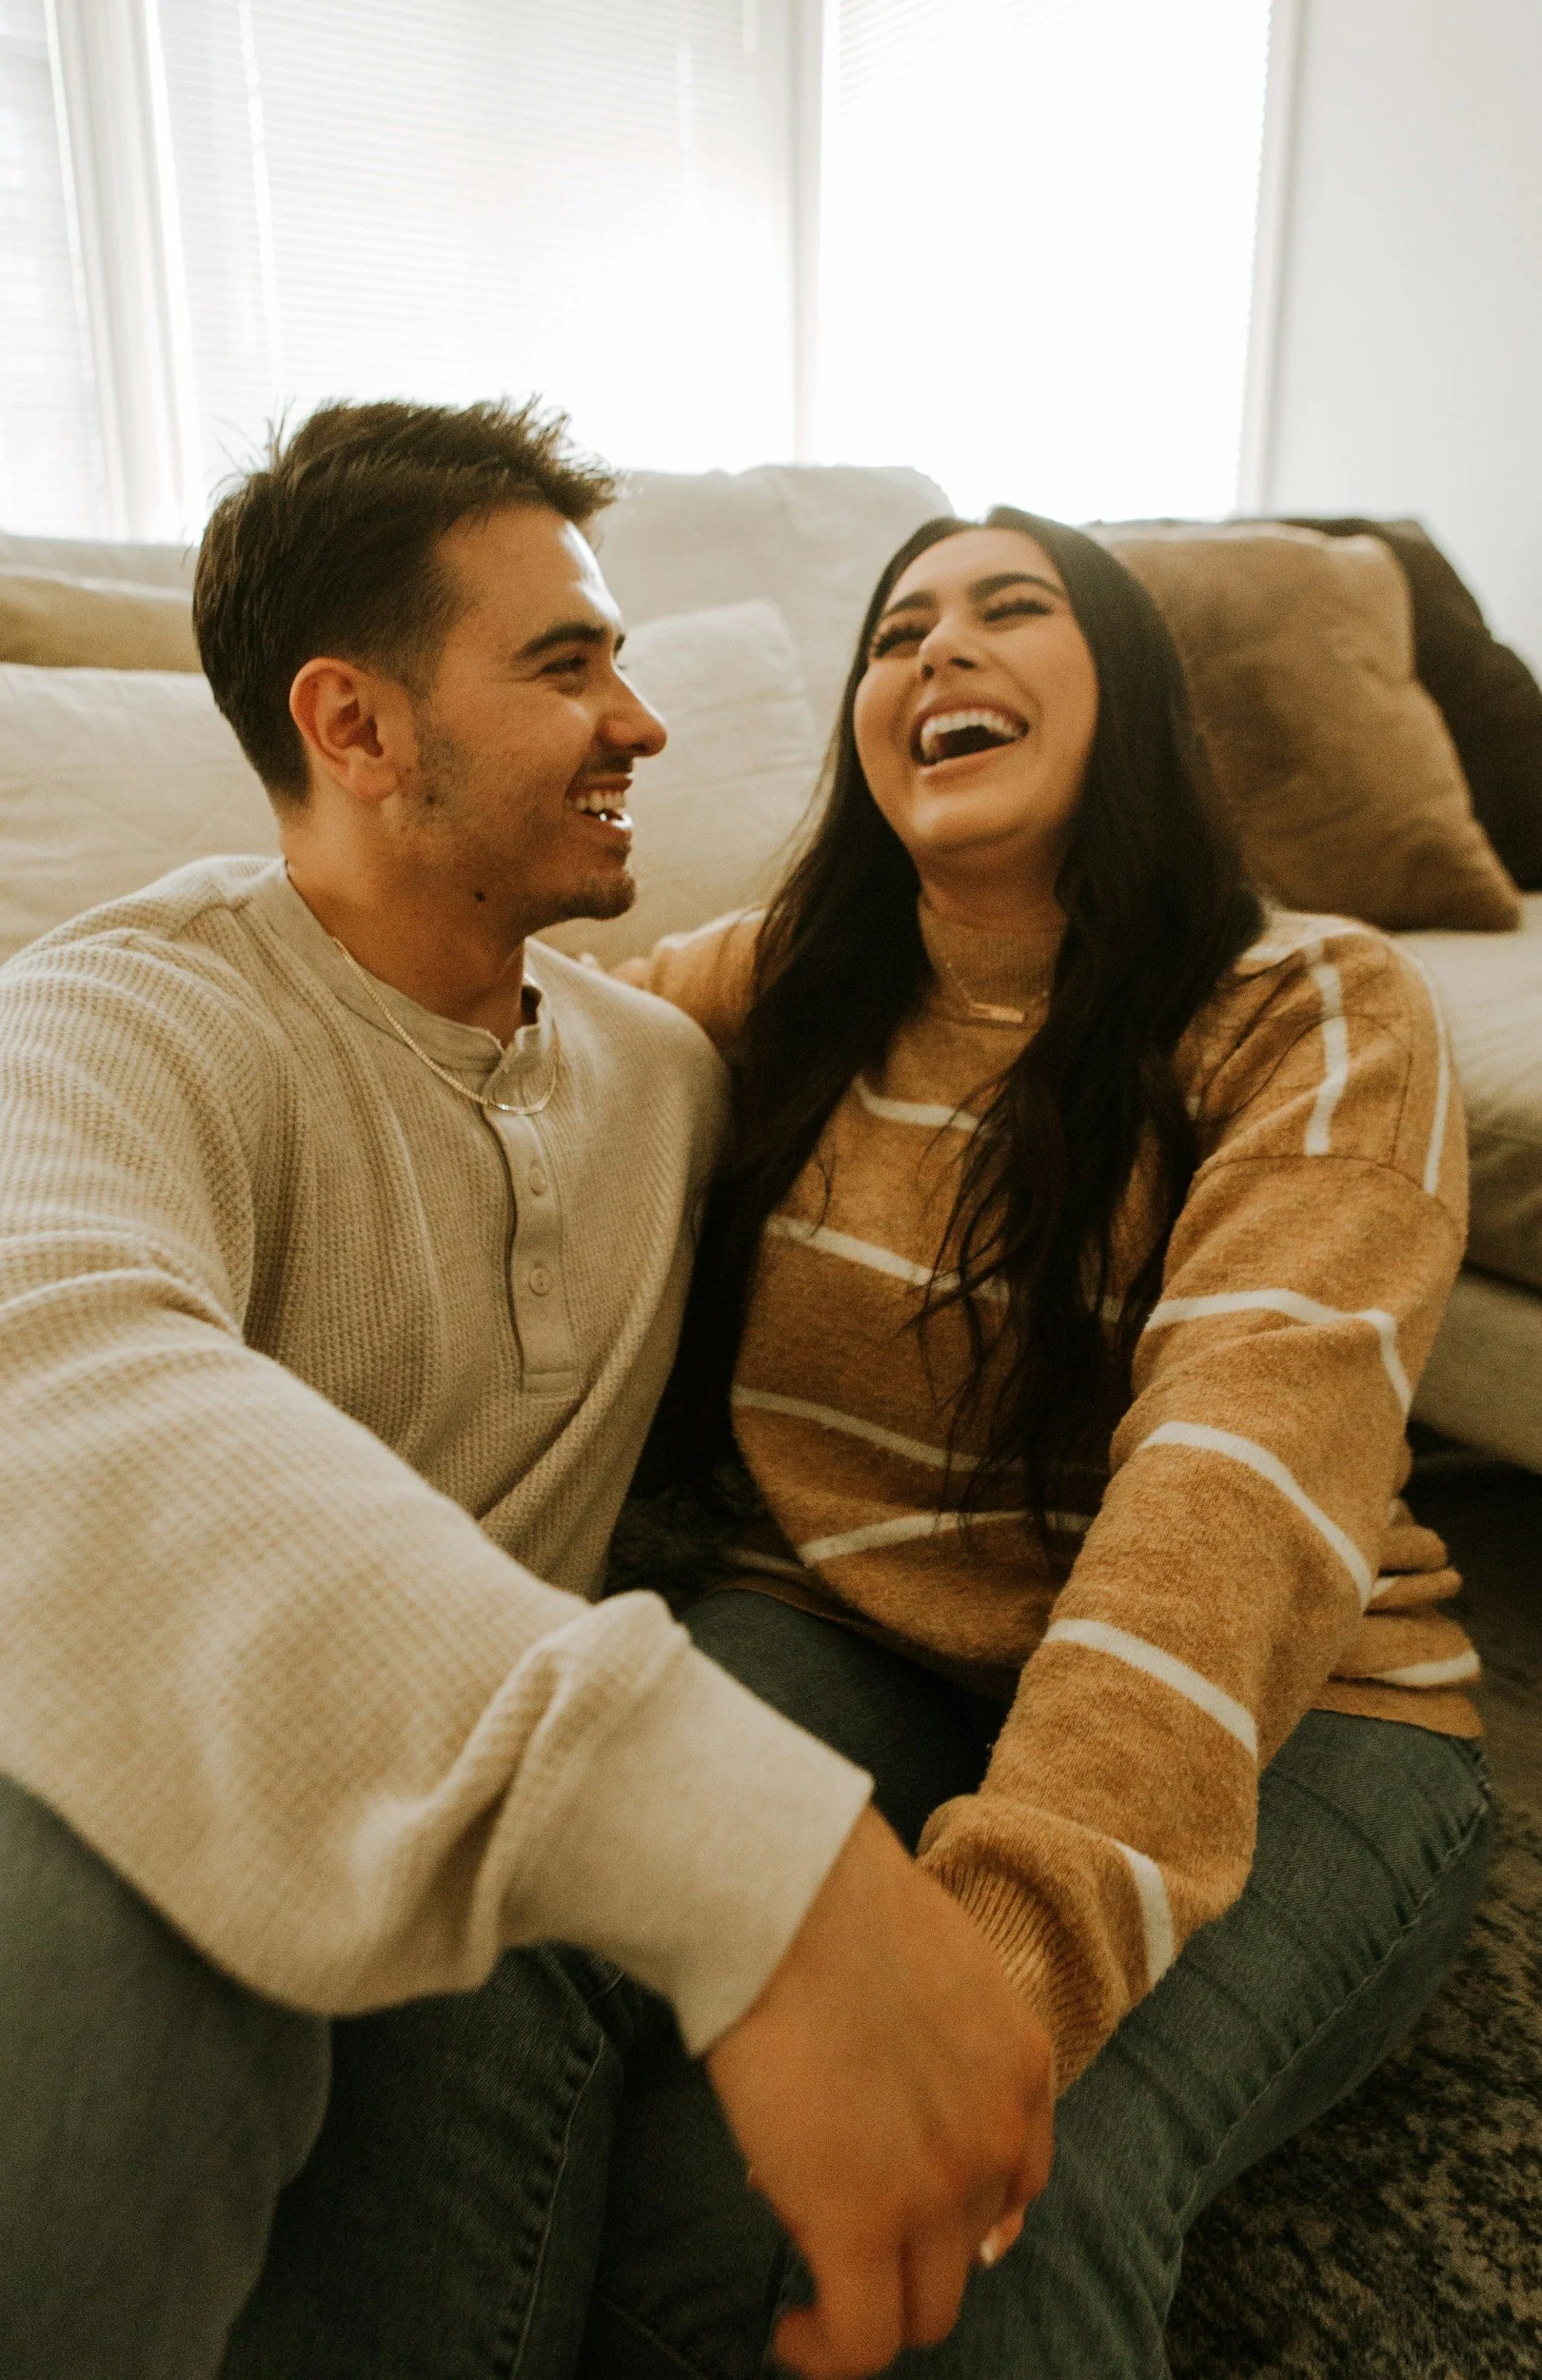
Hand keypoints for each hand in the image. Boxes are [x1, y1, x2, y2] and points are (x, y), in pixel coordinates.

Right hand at [705, 1806, 1053, 2378]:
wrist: (791, 1900)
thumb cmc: (832, 1902)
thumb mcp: (930, 1968)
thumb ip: (931, 2040)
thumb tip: (865, 2105)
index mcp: (1021, 2067)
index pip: (1019, 2180)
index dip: (969, 2210)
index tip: (918, 2214)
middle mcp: (997, 2139)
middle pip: (969, 2250)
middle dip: (909, 2248)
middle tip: (842, 2225)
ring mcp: (937, 2192)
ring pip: (923, 2310)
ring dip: (872, 2307)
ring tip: (815, 2295)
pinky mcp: (860, 2225)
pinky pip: (862, 2341)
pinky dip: (826, 2351)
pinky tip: (790, 2332)